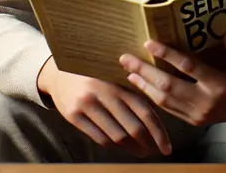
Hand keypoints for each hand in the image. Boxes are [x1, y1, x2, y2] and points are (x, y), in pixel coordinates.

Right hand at [37, 58, 171, 157]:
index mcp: (119, 83)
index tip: (167, 147)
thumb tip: (154, 123)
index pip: (145, 112)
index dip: (159, 133)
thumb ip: (131, 94)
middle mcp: (104, 94)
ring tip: (140, 152)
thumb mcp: (113, 78)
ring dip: (131, 149)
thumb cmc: (93, 76)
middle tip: (154, 152)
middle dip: (147, 144)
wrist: (58, 73)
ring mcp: (87, 105)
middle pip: (132, 128)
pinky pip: (98, 138)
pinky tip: (121, 147)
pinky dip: (113, 146)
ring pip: (116, 136)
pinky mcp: (73, 116)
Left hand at [119, 31, 225, 125]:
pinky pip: (169, 109)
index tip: (149, 43)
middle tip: (125, 58)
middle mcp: (206, 102)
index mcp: (220, 85)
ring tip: (128, 71)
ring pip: (165, 101)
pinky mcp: (196, 121)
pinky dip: (153, 97)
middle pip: (168, 86)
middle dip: (144, 71)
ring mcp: (199, 114)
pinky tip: (142, 86)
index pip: (188, 68)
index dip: (167, 55)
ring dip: (144, 86)